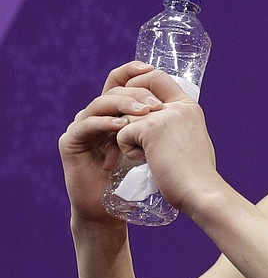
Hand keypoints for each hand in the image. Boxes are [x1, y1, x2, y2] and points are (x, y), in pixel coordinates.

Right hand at [59, 61, 162, 224]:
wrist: (113, 210)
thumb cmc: (136, 178)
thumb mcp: (154, 145)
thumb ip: (161, 124)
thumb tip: (186, 103)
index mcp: (114, 112)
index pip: (120, 80)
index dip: (132, 70)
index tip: (151, 68)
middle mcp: (96, 114)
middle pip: (112, 89)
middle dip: (136, 93)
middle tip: (155, 105)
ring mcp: (81, 127)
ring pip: (100, 104)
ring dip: (124, 106)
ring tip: (145, 114)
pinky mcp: (70, 143)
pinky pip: (86, 125)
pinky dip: (105, 123)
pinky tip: (122, 127)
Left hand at [116, 69, 218, 213]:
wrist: (201, 192)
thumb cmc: (195, 176)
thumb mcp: (190, 142)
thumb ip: (175, 127)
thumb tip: (153, 126)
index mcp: (189, 107)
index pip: (158, 78)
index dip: (139, 85)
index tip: (132, 106)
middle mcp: (178, 106)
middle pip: (135, 93)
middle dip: (125, 114)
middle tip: (129, 137)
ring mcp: (165, 116)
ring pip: (126, 117)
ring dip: (129, 138)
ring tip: (148, 157)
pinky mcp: (150, 129)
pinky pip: (122, 134)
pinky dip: (129, 151)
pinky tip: (147, 162)